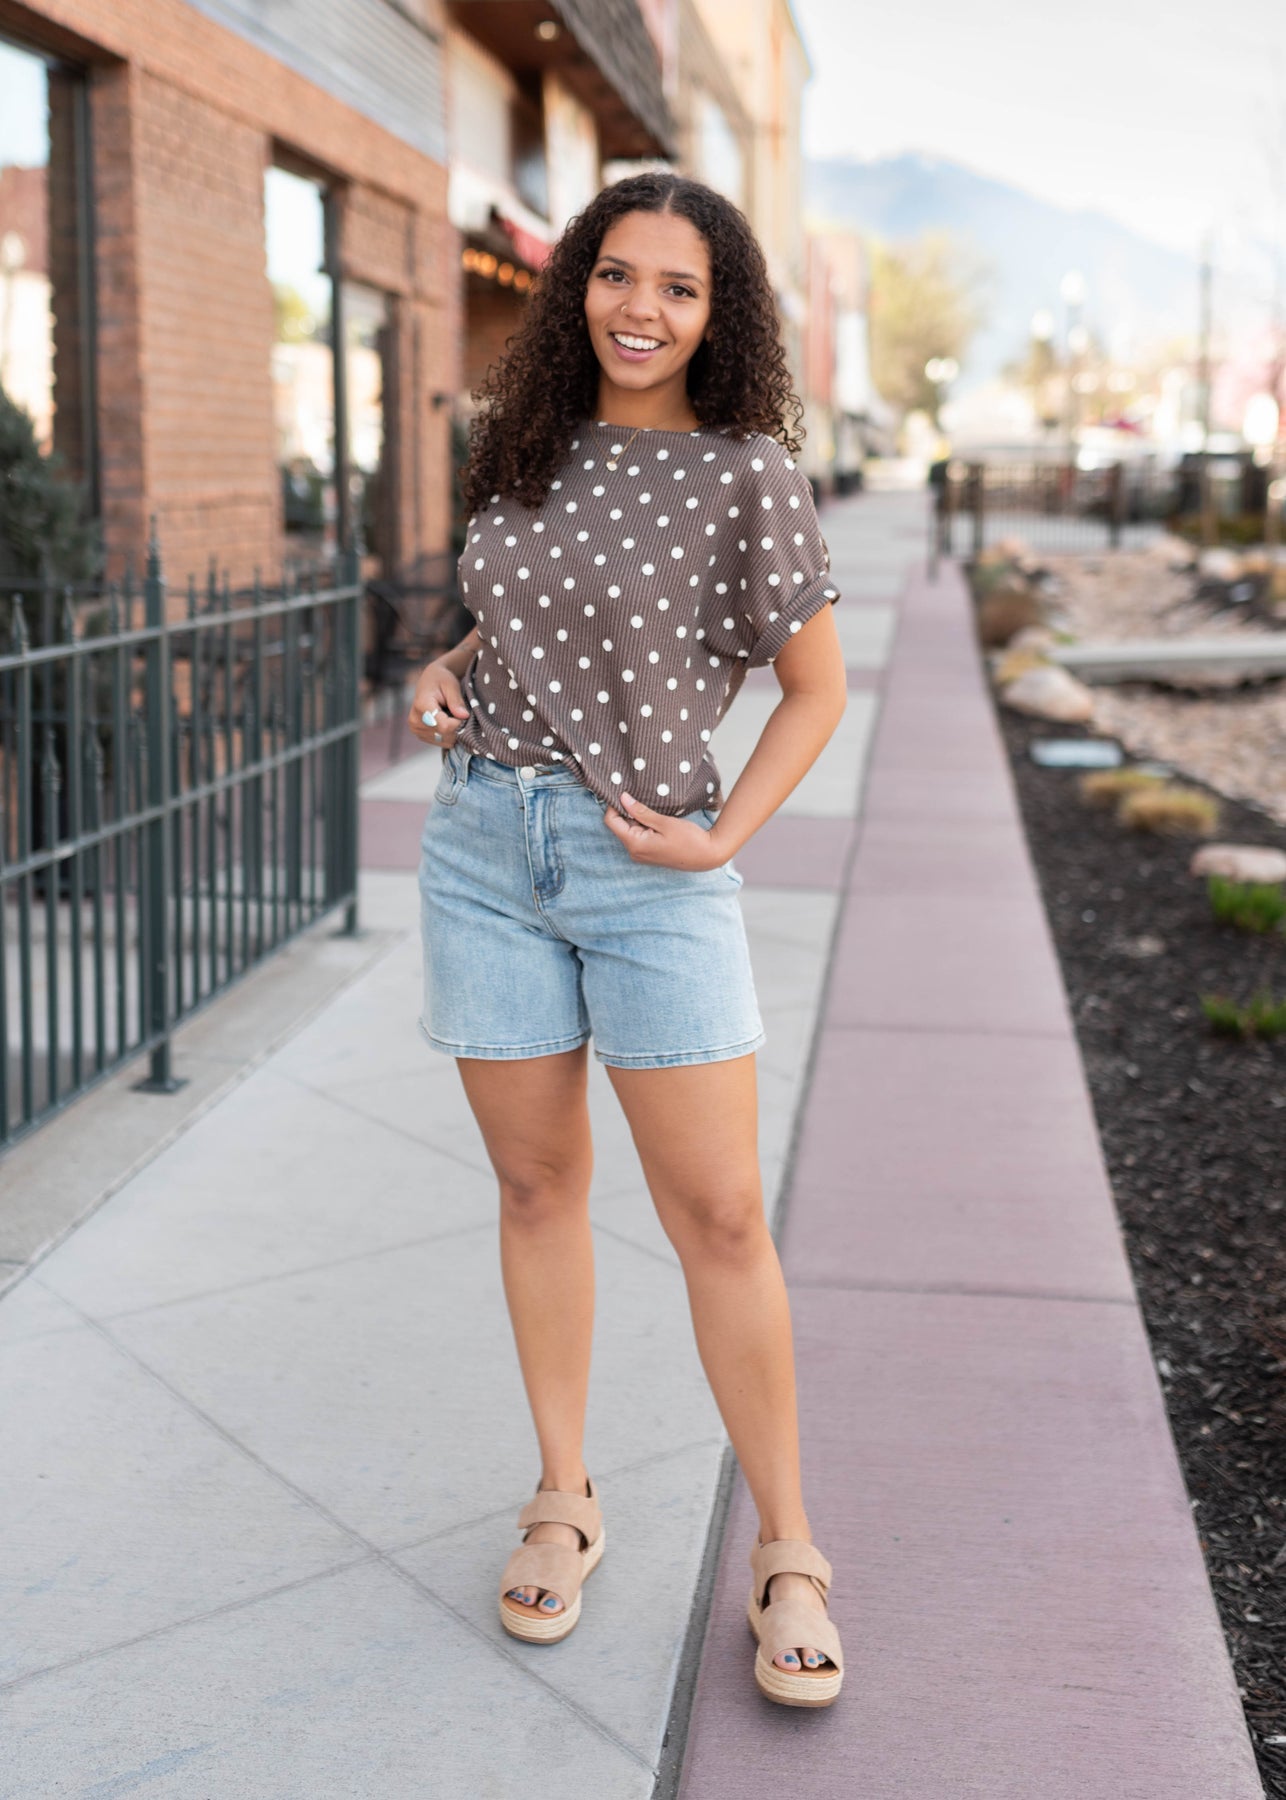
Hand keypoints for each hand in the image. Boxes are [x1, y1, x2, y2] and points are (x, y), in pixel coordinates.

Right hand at [408, 658, 469, 748]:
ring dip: (454, 731)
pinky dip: (450, 734)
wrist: (429, 681)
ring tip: (451, 715)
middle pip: (445, 735)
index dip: (459, 723)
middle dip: (458, 726)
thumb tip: (464, 716)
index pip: (444, 726)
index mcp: (422, 706)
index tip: (464, 713)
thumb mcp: (451, 685)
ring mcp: (416, 729)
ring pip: (446, 740)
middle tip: (459, 712)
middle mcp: (415, 720)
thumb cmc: (442, 680)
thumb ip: (456, 701)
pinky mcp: (420, 735)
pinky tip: (447, 721)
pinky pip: (443, 742)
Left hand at [603, 791, 727, 869]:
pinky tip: (655, 818)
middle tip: (641, 797)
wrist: (707, 855)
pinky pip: (639, 836)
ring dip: (637, 818)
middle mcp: (634, 852)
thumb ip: (641, 812)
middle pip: (620, 826)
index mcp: (635, 844)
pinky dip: (643, 825)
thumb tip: (623, 798)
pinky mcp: (649, 853)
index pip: (611, 822)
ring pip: (630, 830)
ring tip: (651, 807)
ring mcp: (641, 854)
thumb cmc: (689, 840)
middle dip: (627, 811)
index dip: (614, 806)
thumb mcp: (664, 822)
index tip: (625, 793)